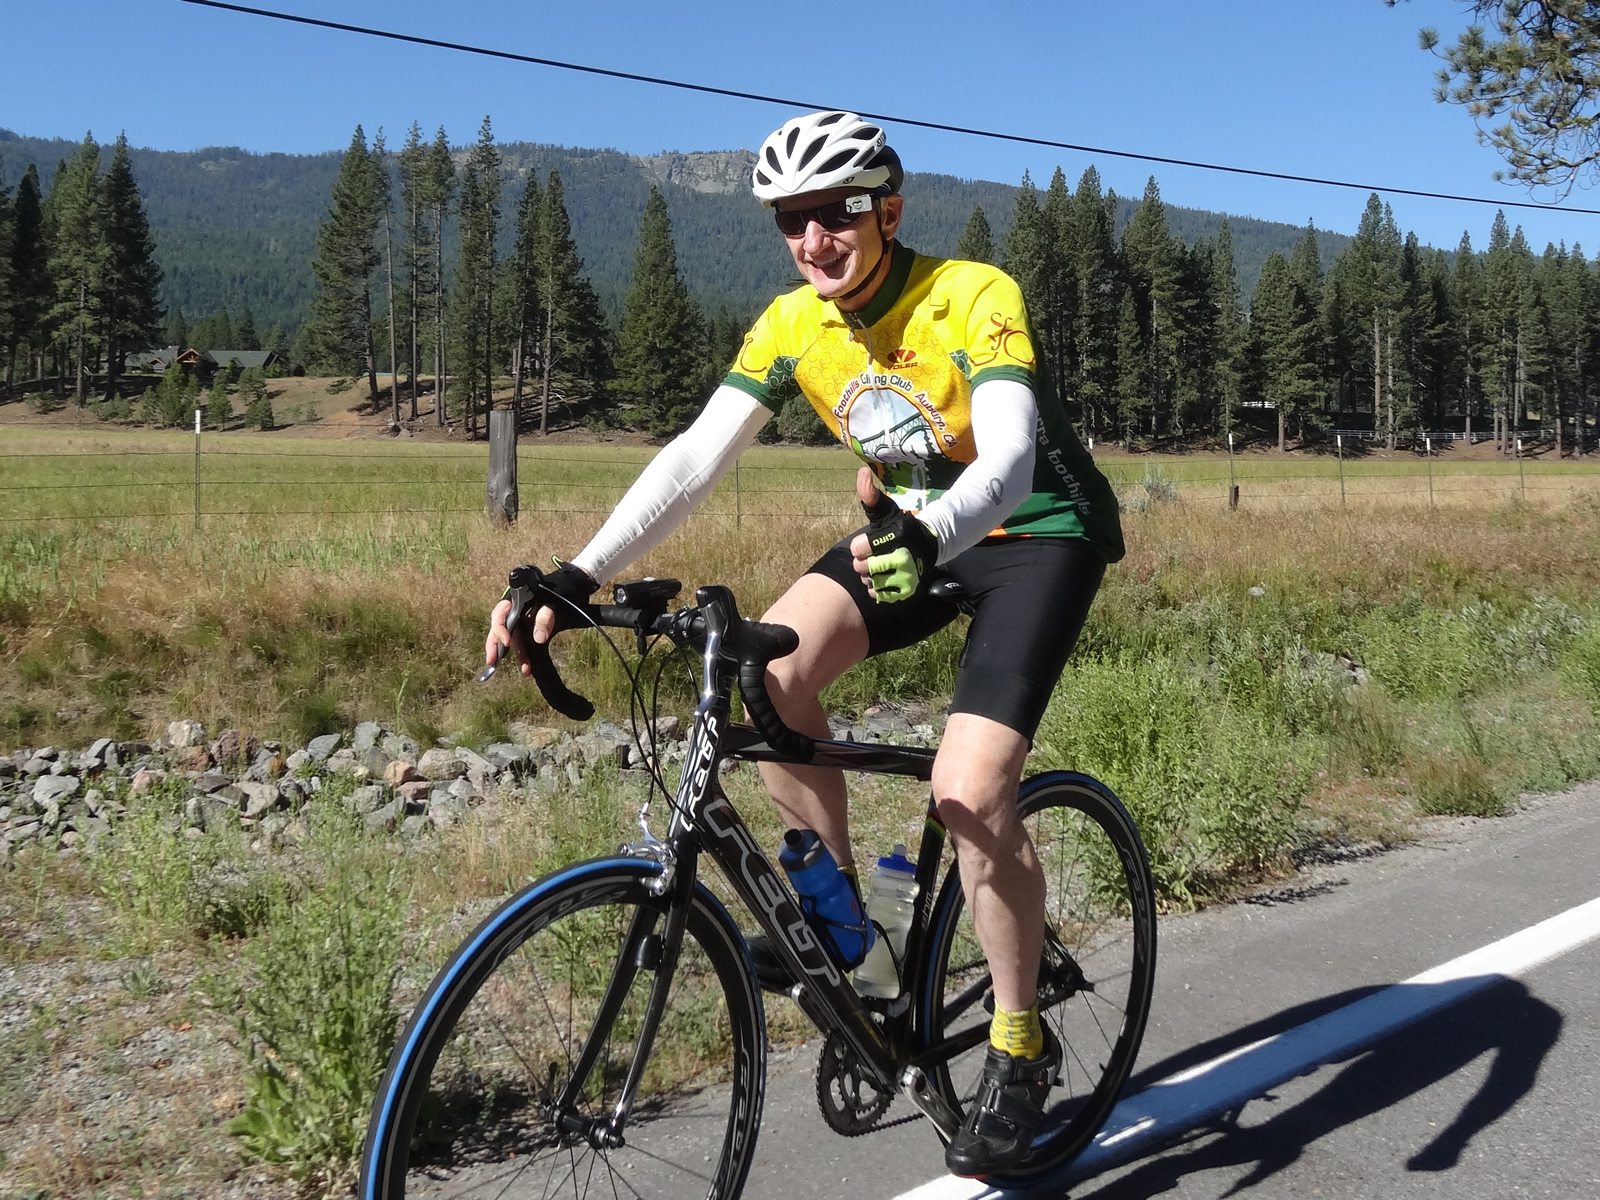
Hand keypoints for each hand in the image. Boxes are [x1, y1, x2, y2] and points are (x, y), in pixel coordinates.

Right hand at [484, 561, 596, 673]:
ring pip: (511, 639)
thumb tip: (538, 638)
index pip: (499, 614)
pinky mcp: (530, 631)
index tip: (507, 642)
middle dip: (496, 647)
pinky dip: (522, 655)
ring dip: (515, 655)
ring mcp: (521, 622)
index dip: (499, 628)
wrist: (574, 589)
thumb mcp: (555, 602)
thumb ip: (546, 617)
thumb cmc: (562, 591)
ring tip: (525, 671)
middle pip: (500, 629)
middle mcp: (515, 611)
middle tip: (493, 662)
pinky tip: (527, 668)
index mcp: (516, 600)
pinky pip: (522, 643)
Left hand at [849, 468, 937, 602]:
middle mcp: (904, 556)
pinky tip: (883, 578)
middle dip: (864, 562)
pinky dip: (876, 588)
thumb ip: (870, 494)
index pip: (859, 549)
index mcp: (897, 535)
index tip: (869, 543)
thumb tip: (862, 472)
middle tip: (874, 556)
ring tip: (879, 566)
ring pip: (869, 582)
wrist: (926, 547)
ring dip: (870, 576)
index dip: (860, 546)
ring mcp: (907, 576)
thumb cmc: (899, 527)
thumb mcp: (885, 510)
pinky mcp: (907, 590)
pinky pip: (879, 594)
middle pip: (862, 567)